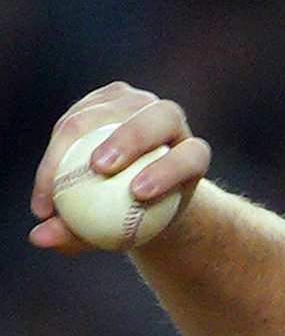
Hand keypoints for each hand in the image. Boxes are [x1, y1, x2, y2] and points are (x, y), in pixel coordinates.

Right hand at [28, 82, 210, 253]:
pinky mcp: (107, 97)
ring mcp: (138, 103)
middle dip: (129, 139)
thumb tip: (39, 237)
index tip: (138, 193)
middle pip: (156, 120)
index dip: (169, 170)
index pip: (191, 157)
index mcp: (194, 155)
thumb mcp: (118, 236)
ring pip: (108, 112)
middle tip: (97, 168)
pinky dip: (58, 144)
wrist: (133, 189)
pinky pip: (77, 115)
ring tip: (55, 181)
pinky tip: (46, 176)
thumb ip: (83, 236)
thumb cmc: (132, 220)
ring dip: (79, 142)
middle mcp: (171, 121)